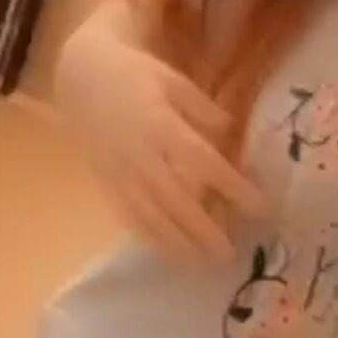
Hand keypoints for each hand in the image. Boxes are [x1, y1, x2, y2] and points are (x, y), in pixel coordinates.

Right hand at [59, 30, 264, 261]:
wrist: (79, 77)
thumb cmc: (133, 74)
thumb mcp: (172, 80)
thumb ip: (201, 108)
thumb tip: (229, 132)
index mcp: (159, 124)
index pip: (202, 162)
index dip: (231, 186)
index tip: (259, 206)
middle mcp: (139, 154)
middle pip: (175, 200)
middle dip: (203, 230)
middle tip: (230, 254)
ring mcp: (119, 172)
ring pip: (150, 215)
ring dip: (177, 243)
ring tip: (202, 263)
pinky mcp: (106, 182)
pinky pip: (127, 215)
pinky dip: (148, 237)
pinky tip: (167, 253)